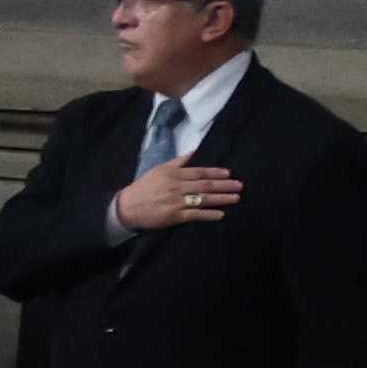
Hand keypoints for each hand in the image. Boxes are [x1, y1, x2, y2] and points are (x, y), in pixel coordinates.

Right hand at [113, 156, 243, 231]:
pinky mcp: (175, 216)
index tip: (228, 173)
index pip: (199, 172)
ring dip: (221, 199)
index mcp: (173, 174)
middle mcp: (177, 187)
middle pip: (205, 186)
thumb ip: (177, 162)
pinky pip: (196, 215)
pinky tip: (221, 214)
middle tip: (239, 185)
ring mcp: (177, 202)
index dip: (214, 172)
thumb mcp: (158, 169)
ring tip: (236, 198)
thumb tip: (193, 151)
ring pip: (203, 200)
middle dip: (224, 185)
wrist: (127, 207)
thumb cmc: (143, 187)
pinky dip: (209, 215)